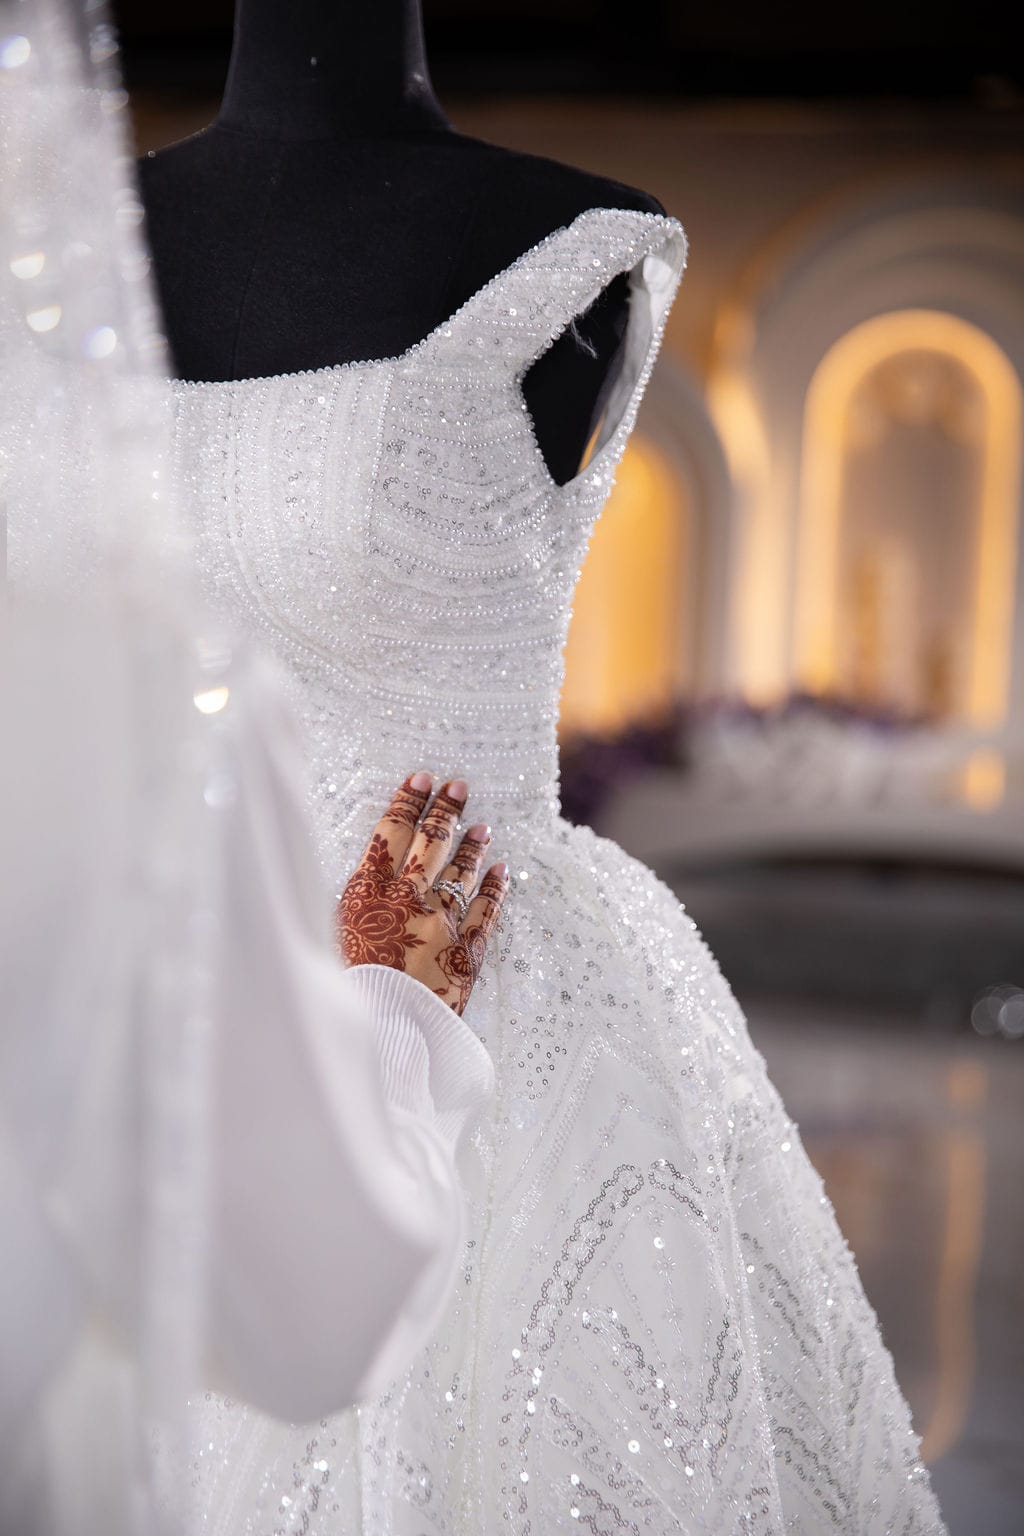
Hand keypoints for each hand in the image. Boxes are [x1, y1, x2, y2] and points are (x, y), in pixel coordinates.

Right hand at [336, 773, 508, 1014]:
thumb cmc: (341, 988)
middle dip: (445, 810)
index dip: (407, 801)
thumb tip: (361, 874)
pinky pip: (486, 913)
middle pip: (430, 843)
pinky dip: (495, 888)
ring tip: (482, 825)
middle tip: (459, 786)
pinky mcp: (465, 954)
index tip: (420, 778)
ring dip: (472, 845)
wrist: (376, 1036)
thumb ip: (348, 902)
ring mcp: (441, 925)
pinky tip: (502, 871)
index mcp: (367, 892)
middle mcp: (407, 900)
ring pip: (462, 872)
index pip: (391, 832)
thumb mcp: (326, 935)